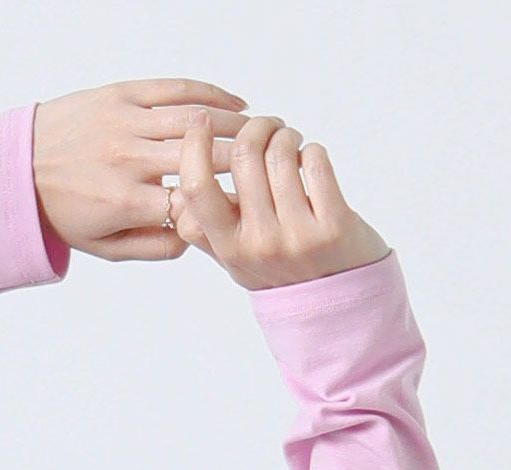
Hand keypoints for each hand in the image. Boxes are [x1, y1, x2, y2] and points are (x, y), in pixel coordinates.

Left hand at [32, 78, 250, 260]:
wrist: (19, 168)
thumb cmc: (65, 211)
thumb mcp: (103, 246)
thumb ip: (153, 247)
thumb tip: (196, 237)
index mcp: (126, 201)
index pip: (193, 202)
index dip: (228, 204)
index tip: (253, 206)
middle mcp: (128, 159)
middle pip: (206, 157)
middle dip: (247, 160)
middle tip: (276, 163)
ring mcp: (125, 122)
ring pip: (197, 119)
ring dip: (239, 126)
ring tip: (264, 135)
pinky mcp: (121, 94)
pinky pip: (176, 89)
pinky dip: (212, 95)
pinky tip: (237, 107)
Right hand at [168, 111, 389, 289]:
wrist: (334, 305)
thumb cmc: (281, 272)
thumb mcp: (234, 260)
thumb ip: (205, 231)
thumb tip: (175, 197)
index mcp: (227, 248)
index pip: (196, 189)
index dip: (194, 147)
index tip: (201, 123)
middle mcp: (257, 244)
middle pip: (245, 156)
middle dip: (257, 127)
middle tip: (268, 128)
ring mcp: (295, 236)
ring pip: (282, 152)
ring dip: (287, 135)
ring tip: (292, 144)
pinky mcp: (333, 226)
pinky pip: (316, 162)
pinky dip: (313, 151)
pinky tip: (312, 163)